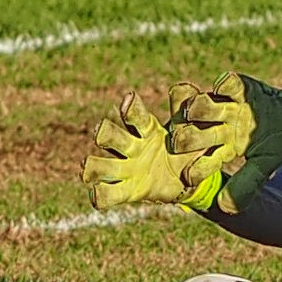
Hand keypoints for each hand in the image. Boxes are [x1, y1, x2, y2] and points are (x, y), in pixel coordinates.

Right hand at [81, 95, 187, 210]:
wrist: (192, 180)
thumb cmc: (190, 150)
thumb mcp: (195, 133)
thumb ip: (189, 115)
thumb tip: (184, 87)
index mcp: (148, 130)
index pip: (135, 115)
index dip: (131, 108)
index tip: (129, 100)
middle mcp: (131, 147)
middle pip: (109, 135)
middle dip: (104, 133)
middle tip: (102, 133)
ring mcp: (126, 169)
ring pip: (100, 164)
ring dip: (93, 165)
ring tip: (86, 169)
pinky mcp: (128, 191)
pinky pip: (108, 194)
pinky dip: (99, 195)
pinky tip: (95, 194)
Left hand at [165, 72, 281, 208]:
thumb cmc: (276, 144)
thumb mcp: (264, 165)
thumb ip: (246, 184)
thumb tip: (225, 208)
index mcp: (221, 149)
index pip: (202, 161)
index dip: (197, 168)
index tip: (190, 176)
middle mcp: (217, 127)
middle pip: (193, 132)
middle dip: (186, 137)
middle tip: (179, 140)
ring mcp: (225, 106)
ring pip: (203, 106)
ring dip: (198, 109)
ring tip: (195, 110)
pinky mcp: (238, 87)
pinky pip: (227, 83)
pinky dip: (224, 84)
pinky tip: (223, 87)